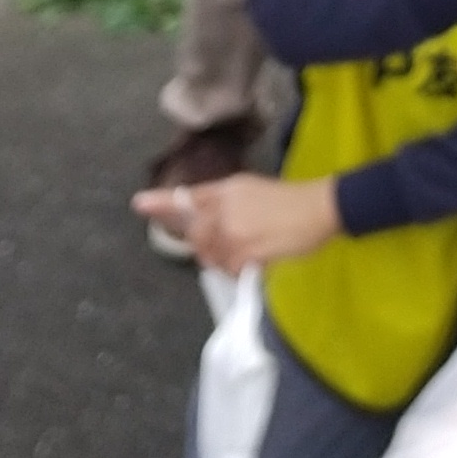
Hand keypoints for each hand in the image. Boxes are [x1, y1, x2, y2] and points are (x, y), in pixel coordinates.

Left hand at [129, 172, 342, 271]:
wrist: (318, 208)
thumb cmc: (287, 199)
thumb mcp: (249, 188)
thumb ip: (220, 199)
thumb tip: (199, 217)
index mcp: (225, 190)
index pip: (187, 198)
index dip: (161, 203)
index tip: (138, 204)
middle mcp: (224, 210)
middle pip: (196, 235)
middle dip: (205, 244)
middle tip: (230, 244)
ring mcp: (234, 233)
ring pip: (212, 255)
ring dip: (224, 258)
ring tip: (249, 248)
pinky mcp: (246, 253)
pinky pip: (229, 268)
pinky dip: (238, 268)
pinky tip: (256, 259)